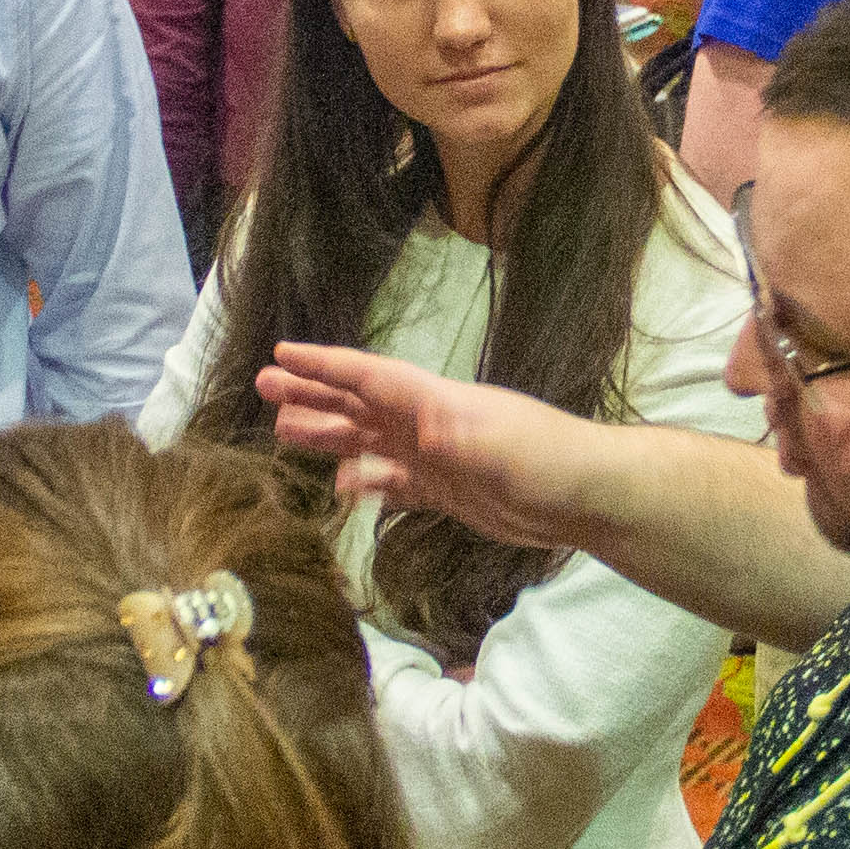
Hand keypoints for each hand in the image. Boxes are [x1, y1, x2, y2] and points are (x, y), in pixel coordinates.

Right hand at [259, 341, 616, 549]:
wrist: (585, 495)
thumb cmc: (544, 458)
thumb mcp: (493, 444)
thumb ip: (451, 436)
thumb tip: (416, 437)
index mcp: (433, 401)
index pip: (368, 378)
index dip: (324, 367)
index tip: (281, 354)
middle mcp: (428, 422)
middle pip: (359, 404)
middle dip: (313, 395)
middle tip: (264, 387)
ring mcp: (436, 457)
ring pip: (370, 442)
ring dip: (330, 437)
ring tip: (285, 432)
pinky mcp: (448, 490)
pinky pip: (396, 483)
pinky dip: (368, 482)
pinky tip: (345, 487)